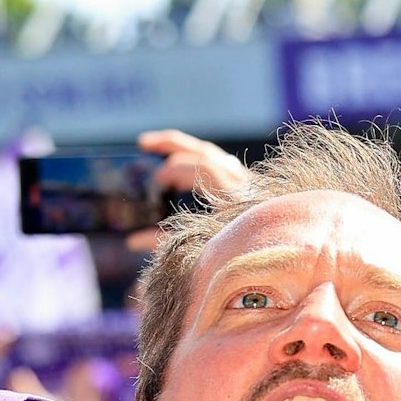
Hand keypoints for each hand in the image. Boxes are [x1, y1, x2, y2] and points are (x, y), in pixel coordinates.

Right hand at [126, 129, 247, 251]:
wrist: (268, 254)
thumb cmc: (234, 256)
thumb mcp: (200, 250)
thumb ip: (166, 243)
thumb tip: (132, 241)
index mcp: (234, 198)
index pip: (203, 168)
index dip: (175, 170)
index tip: (155, 181)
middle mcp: (243, 185)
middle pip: (205, 153)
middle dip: (172, 144)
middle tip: (144, 143)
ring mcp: (246, 182)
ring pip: (211, 154)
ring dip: (182, 147)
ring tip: (155, 146)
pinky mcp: (245, 185)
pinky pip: (218, 161)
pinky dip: (195, 158)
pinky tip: (179, 161)